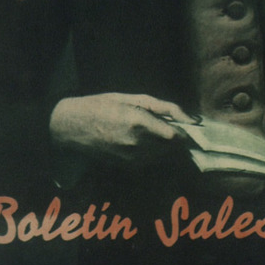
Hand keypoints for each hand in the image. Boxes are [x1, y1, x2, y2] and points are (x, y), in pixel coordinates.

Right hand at [50, 93, 196, 162]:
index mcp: (139, 122)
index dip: (186, 131)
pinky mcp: (127, 167)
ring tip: (157, 130)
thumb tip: (191, 118)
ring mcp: (131, 158)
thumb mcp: (134, 97)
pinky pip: (151, 161)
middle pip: (172, 147)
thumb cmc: (104, 105)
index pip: (175, 136)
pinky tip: (145, 140)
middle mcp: (137, 144)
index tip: (191, 125)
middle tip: (175, 125)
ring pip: (164, 155)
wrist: (73, 127)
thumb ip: (164, 107)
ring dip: (167, 145)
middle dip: (178, 137)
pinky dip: (155, 152)